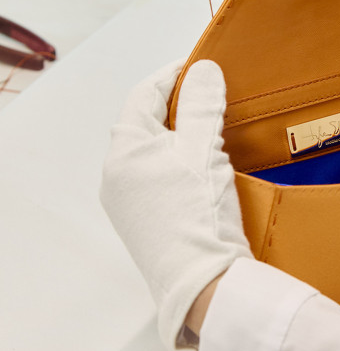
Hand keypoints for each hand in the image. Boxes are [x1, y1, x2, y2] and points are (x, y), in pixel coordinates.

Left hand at [100, 58, 251, 349]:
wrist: (206, 283)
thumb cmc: (198, 214)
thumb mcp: (203, 148)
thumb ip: (201, 104)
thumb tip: (202, 70)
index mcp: (122, 152)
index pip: (143, 96)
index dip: (172, 76)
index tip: (198, 68)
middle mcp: (116, 177)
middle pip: (146, 125)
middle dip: (178, 107)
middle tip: (211, 97)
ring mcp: (127, 204)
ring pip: (153, 154)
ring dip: (180, 138)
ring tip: (213, 131)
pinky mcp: (144, 224)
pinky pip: (158, 179)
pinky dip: (179, 165)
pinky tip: (204, 169)